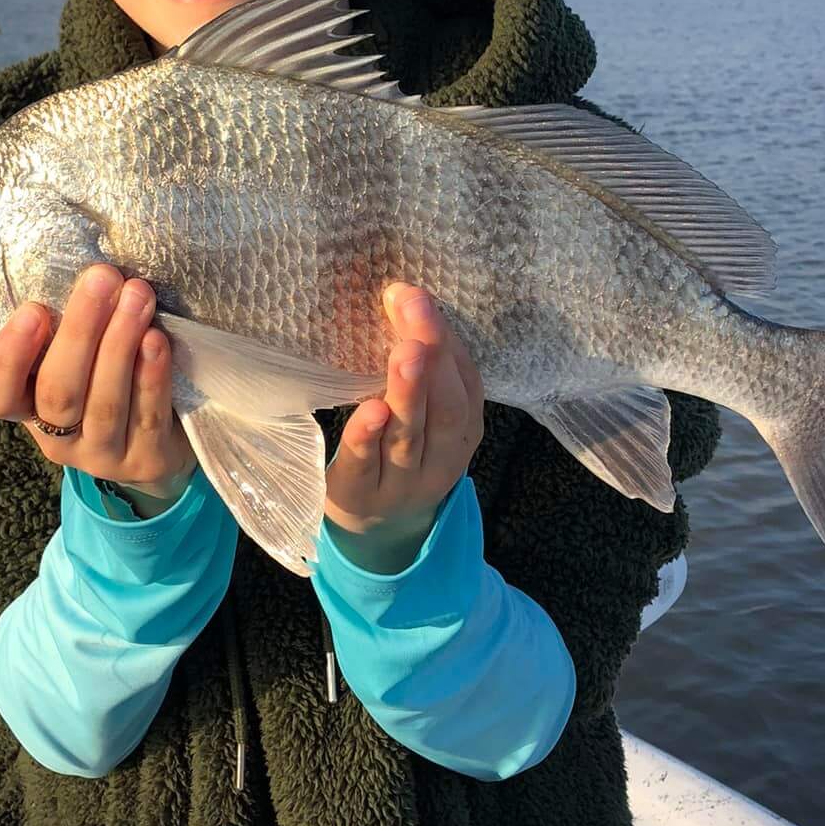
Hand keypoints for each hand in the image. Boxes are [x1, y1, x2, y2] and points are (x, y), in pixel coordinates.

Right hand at [0, 264, 196, 513]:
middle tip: (101, 279)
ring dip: (119, 344)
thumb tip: (80, 272)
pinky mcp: (147, 461)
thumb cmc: (107, 383)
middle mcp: (58, 441)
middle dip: (80, 332)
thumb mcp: (76, 363)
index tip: (33, 309)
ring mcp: (103, 456)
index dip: (9, 358)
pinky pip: (147, 417)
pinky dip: (151, 376)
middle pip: (59, 393)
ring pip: (105, 404)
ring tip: (137, 296)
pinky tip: (157, 339)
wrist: (160, 447)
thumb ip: (65, 333)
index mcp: (29, 410)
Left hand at [322, 283, 485, 572]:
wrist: (377, 530)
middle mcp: (442, 459)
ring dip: (409, 391)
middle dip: (433, 354)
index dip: (444, 339)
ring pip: (411, 436)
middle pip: (445, 408)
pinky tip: (370, 410)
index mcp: (464, 431)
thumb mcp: (423, 413)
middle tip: (415, 308)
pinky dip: (369, 437)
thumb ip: (423, 366)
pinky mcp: (360, 496)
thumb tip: (400, 295)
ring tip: (405, 351)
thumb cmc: (399, 451)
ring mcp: (403, 482)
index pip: (464, 384)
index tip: (416, 295)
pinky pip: (366, 466)